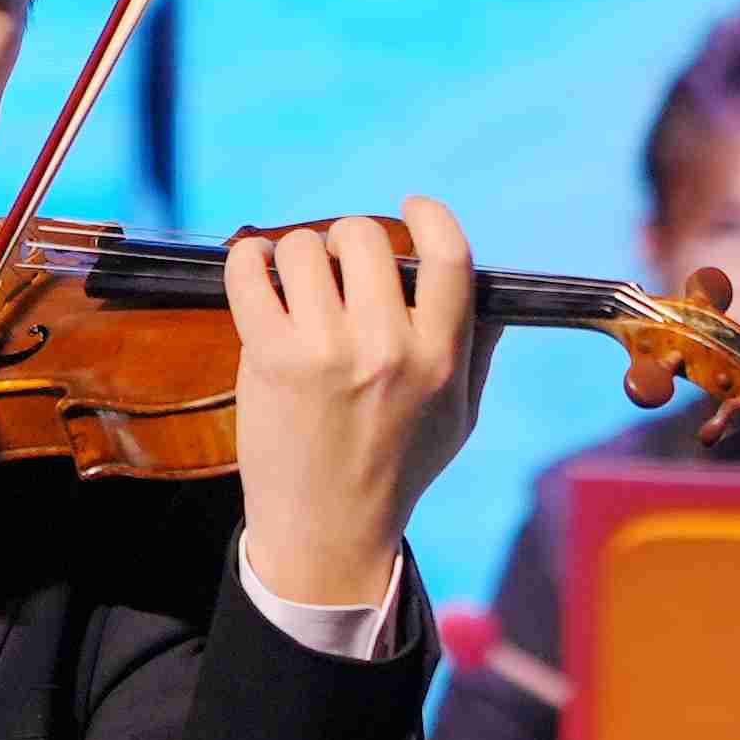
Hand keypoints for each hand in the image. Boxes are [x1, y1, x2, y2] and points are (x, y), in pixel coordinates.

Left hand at [225, 198, 494, 606]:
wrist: (329, 532)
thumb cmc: (396, 470)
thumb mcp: (458, 417)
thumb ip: (475, 351)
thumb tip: (492, 297)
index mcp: (441, 356)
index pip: (449, 254)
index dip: (430, 215)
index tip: (412, 207)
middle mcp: (389, 348)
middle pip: (364, 237)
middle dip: (345, 240)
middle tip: (335, 265)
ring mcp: (327, 352)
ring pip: (303, 248)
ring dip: (294, 255)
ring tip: (293, 280)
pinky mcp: (272, 360)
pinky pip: (250, 274)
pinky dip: (247, 261)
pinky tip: (254, 269)